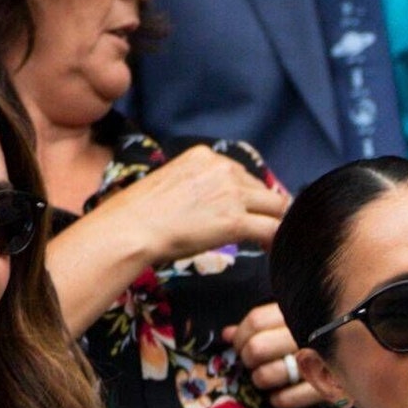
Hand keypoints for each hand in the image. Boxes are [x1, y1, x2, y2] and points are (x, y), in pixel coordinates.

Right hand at [89, 146, 286, 261]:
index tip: (244, 212)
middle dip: (262, 209)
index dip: (246, 195)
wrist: (132, 228)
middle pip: (262, 188)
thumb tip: (210, 204)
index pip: (241, 173)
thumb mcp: (171, 183)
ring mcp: (232, 194)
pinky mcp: (235, 220)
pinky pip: (272, 228)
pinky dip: (276, 240)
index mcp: (205, 156)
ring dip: (273, 223)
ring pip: (275, 206)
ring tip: (267, 242)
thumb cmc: (139, 212)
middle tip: (259, 229)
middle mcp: (223, 168)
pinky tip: (270, 250)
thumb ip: (197, 185)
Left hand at [223, 304, 323, 407]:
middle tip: (253, 363)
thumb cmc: (325, 334)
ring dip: (260, 380)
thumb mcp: (296, 320)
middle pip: (256, 349)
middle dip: (248, 360)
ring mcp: (320, 361)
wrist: (377, 351)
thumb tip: (226, 335)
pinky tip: (279, 396)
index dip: (240, 337)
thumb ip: (261, 325)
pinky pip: (288, 399)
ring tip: (266, 378)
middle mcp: (310, 333)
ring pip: (266, 375)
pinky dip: (278, 400)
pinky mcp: (331, 387)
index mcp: (301, 311)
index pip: (255, 322)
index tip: (239, 345)